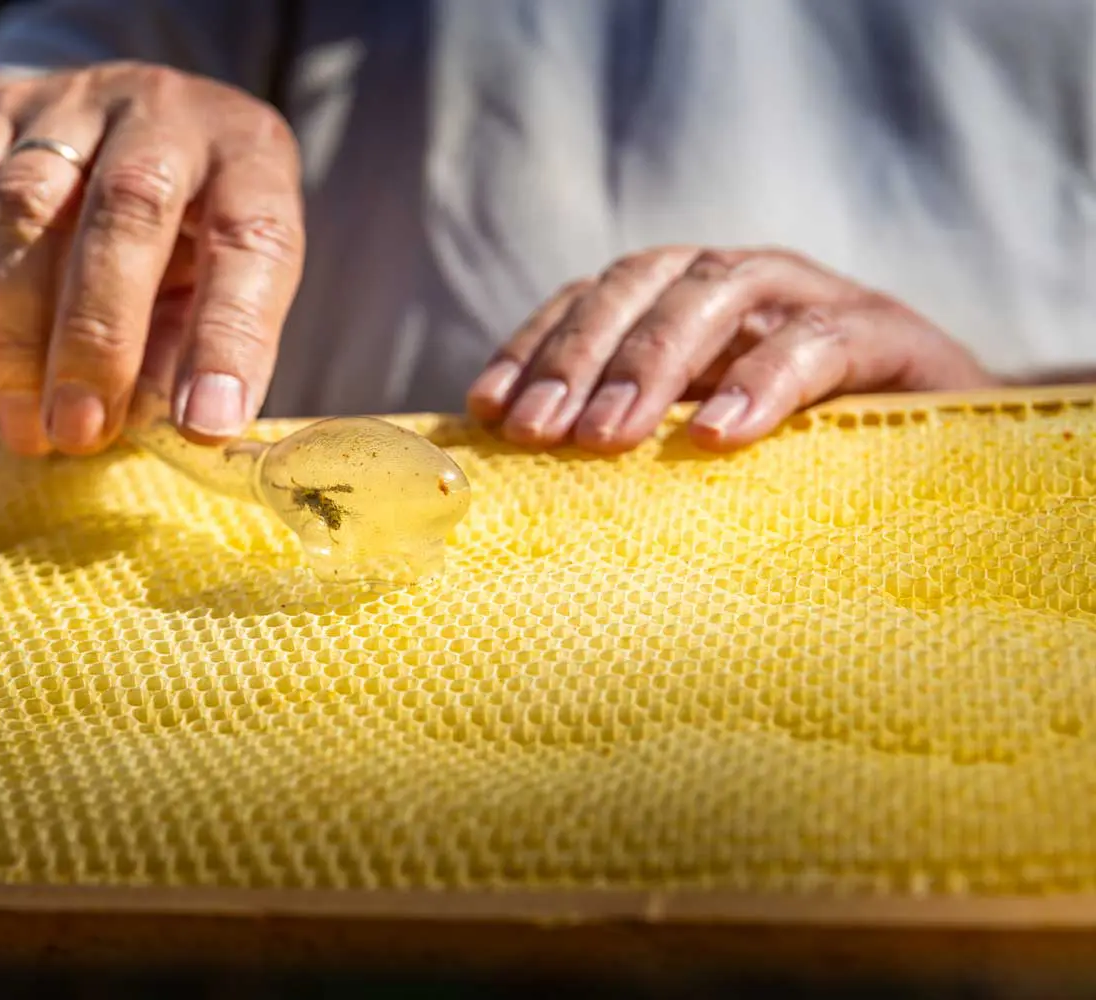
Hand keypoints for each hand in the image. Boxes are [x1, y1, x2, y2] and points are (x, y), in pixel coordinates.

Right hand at [0, 63, 303, 455]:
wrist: (120, 136)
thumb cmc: (192, 237)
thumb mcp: (224, 286)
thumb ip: (199, 347)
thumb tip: (177, 430)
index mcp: (251, 157)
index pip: (251, 241)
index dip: (228, 339)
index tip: (204, 425)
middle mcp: (166, 111)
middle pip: (128, 207)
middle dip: (97, 337)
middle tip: (77, 432)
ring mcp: (74, 101)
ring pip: (25, 205)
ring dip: (16, 335)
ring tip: (24, 428)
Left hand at [467, 246, 997, 451]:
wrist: (944, 456)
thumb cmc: (797, 459)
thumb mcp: (696, 446)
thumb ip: (627, 437)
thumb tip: (511, 473)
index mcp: (683, 301)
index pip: (591, 298)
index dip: (535, 345)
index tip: (487, 409)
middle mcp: (739, 281)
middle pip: (641, 283)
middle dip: (580, 355)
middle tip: (540, 432)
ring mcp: (812, 295)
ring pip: (717, 291)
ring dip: (653, 361)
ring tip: (610, 437)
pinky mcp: (885, 333)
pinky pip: (816, 340)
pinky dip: (762, 380)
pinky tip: (719, 434)